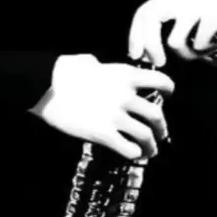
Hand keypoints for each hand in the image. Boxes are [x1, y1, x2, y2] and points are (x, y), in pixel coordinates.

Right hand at [28, 53, 174, 160]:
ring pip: (146, 136)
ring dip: (151, 145)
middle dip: (162, 127)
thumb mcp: (91, 62)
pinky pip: (128, 149)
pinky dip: (135, 154)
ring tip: (150, 150)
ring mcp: (116, 116)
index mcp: (126, 75)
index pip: (161, 81)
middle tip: (160, 132)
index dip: (168, 90)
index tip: (167, 96)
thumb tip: (99, 67)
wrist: (48, 87)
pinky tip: (134, 155)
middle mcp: (126, 96)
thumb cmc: (66, 71)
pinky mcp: (104, 134)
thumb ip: (104, 67)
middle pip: (156, 115)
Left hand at [128, 0, 216, 67]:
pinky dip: (206, 50)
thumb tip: (147, 54)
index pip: (144, 13)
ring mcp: (197, 5)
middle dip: (151, 46)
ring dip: (187, 54)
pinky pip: (199, 45)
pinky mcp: (214, 17)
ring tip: (202, 49)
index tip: (135, 56)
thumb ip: (168, 26)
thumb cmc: (214, 10)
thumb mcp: (186, 10)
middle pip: (152, 20)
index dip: (136, 36)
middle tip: (159, 62)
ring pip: (176, 41)